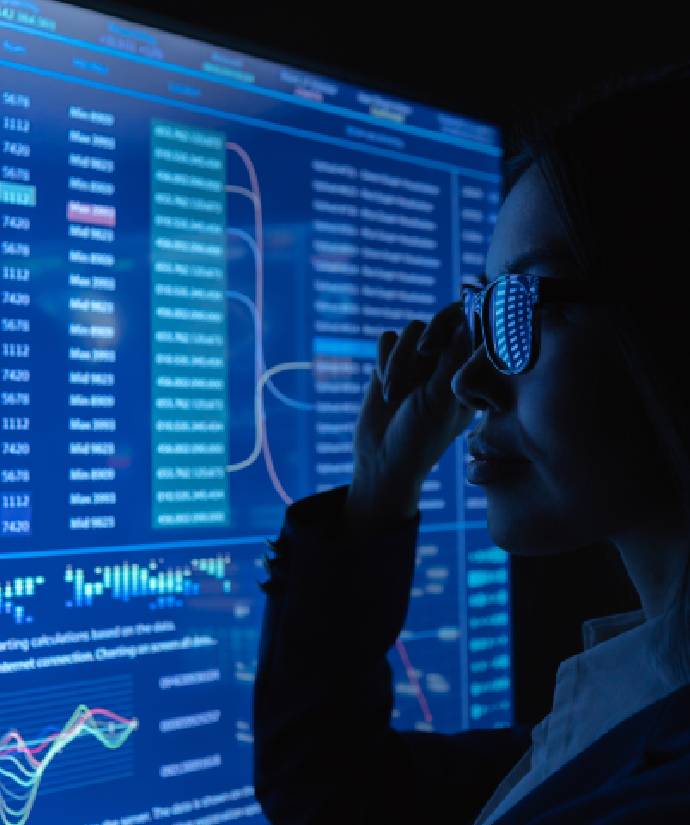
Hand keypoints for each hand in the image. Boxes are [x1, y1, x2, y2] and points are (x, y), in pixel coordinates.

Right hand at [345, 300, 474, 529]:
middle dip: (427, 338)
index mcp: (466, 373)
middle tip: (424, 350)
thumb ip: (451, 362)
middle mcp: (444, 364)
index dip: (460, 322)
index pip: (471, 329)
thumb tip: (464, 324)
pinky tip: (383, 388)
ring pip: (410, 330)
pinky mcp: (389, 365)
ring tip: (393, 394)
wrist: (381, 462)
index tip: (451, 334)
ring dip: (399, 359)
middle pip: (439, 322)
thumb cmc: (419, 439)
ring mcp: (417, 363)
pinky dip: (383, 359)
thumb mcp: (439, 402)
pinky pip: (387, 340)